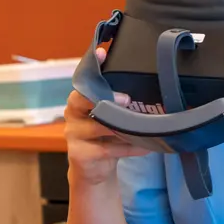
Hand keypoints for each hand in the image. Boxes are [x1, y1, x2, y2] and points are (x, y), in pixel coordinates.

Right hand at [65, 48, 145, 185]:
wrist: (94, 170)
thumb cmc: (106, 137)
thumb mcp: (111, 117)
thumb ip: (119, 103)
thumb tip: (150, 87)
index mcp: (80, 100)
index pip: (83, 80)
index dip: (93, 67)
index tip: (103, 54)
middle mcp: (73, 113)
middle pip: (81, 99)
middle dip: (105, 98)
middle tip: (127, 99)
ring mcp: (74, 134)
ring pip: (98, 126)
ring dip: (122, 126)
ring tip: (142, 125)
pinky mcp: (80, 154)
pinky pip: (108, 149)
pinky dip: (129, 148)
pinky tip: (145, 147)